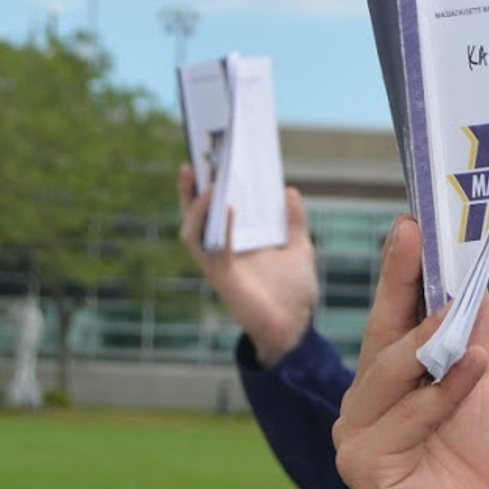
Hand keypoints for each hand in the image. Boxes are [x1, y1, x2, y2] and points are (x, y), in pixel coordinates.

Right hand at [177, 162, 318, 365]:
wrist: (296, 327)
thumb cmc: (294, 292)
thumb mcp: (299, 248)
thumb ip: (292, 221)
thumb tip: (289, 190)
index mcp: (234, 243)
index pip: (212, 211)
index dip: (204, 187)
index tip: (208, 160)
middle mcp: (220, 252)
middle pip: (194, 217)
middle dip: (189, 191)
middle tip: (193, 162)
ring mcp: (218, 266)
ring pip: (192, 233)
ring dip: (197, 208)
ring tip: (209, 183)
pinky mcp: (224, 279)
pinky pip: (215, 250)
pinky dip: (221, 228)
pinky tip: (229, 209)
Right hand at [334, 215, 488, 488]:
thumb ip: (477, 331)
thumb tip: (466, 272)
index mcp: (402, 373)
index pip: (399, 310)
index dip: (406, 265)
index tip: (417, 217)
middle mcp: (372, 397)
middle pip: (384, 328)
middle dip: (399, 278)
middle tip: (412, 231)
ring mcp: (361, 432)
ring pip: (389, 371)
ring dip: (429, 340)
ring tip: (458, 311)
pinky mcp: (363, 468)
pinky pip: (403, 419)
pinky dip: (442, 394)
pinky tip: (474, 370)